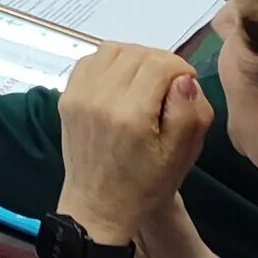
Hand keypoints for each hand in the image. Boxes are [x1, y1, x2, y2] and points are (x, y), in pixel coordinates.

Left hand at [56, 44, 212, 241]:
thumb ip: (191, 112)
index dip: (180, 68)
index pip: (160, 63)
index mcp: (131, 114)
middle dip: (160, 63)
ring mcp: (78, 96)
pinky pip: (90, 61)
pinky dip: (110, 63)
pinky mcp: (66, 98)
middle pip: (137, 52)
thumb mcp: (181, 155)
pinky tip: (121, 83)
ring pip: (112, 50)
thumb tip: (185, 78)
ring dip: (134, 58)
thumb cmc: (145, 186)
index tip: (186, 86)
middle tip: (169, 86)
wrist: (98, 208)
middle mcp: (100, 98)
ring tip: (146, 82)